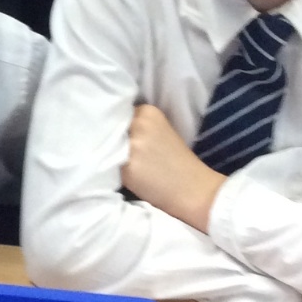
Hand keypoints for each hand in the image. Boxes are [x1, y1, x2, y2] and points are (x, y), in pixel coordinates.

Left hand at [121, 104, 224, 232]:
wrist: (193, 190)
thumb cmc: (178, 162)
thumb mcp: (161, 131)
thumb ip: (140, 126)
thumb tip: (112, 127)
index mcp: (149, 112)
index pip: (120, 112)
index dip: (119, 125)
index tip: (125, 136)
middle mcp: (138, 124)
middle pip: (111, 127)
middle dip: (113, 138)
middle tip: (123, 151)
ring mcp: (132, 145)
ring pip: (108, 146)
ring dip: (111, 154)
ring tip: (126, 164)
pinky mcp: (126, 166)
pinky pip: (109, 164)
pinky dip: (113, 169)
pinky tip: (127, 175)